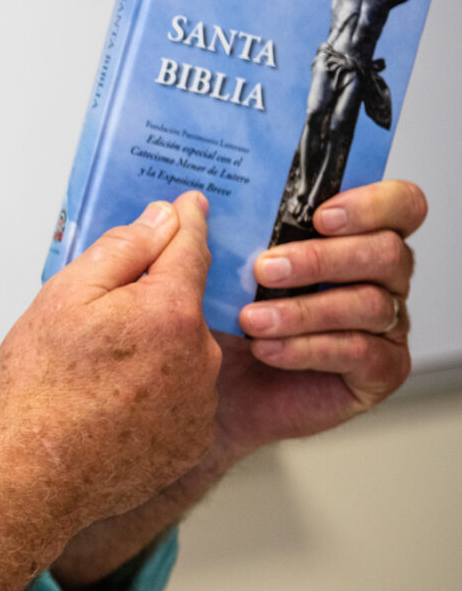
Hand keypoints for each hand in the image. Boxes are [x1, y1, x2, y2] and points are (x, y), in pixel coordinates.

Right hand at [0, 193, 223, 534]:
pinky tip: (111, 406)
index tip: (189, 206)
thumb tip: (161, 221)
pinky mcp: (191, 441)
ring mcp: (199, 403)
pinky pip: (180, 401)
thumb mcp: (65, 296)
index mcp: (170, 311)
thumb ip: (121, 251)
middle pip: (184, 309)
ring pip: (183, 357)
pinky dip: (155, 396)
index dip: (187, 222)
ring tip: (98, 375)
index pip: (190, 248)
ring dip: (155, 353)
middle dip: (153, 302)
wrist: (37, 471)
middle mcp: (200, 356)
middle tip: (101, 319)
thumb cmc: (42, 384)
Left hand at [217, 179, 425, 458]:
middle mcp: (381, 279)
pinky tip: (267, 349)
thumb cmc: (224, 321)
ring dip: (304, 309)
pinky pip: (360, 352)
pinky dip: (308, 348)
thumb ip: (226, 234)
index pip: (399, 205)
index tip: (319, 215)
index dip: (371, 204)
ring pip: (369, 303)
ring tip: (251, 319)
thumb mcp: (220, 271)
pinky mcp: (381, 370)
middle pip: (387, 252)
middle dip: (322, 258)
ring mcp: (386, 326)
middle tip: (264, 269)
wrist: (212, 388)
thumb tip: (192, 202)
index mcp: (356, 238)